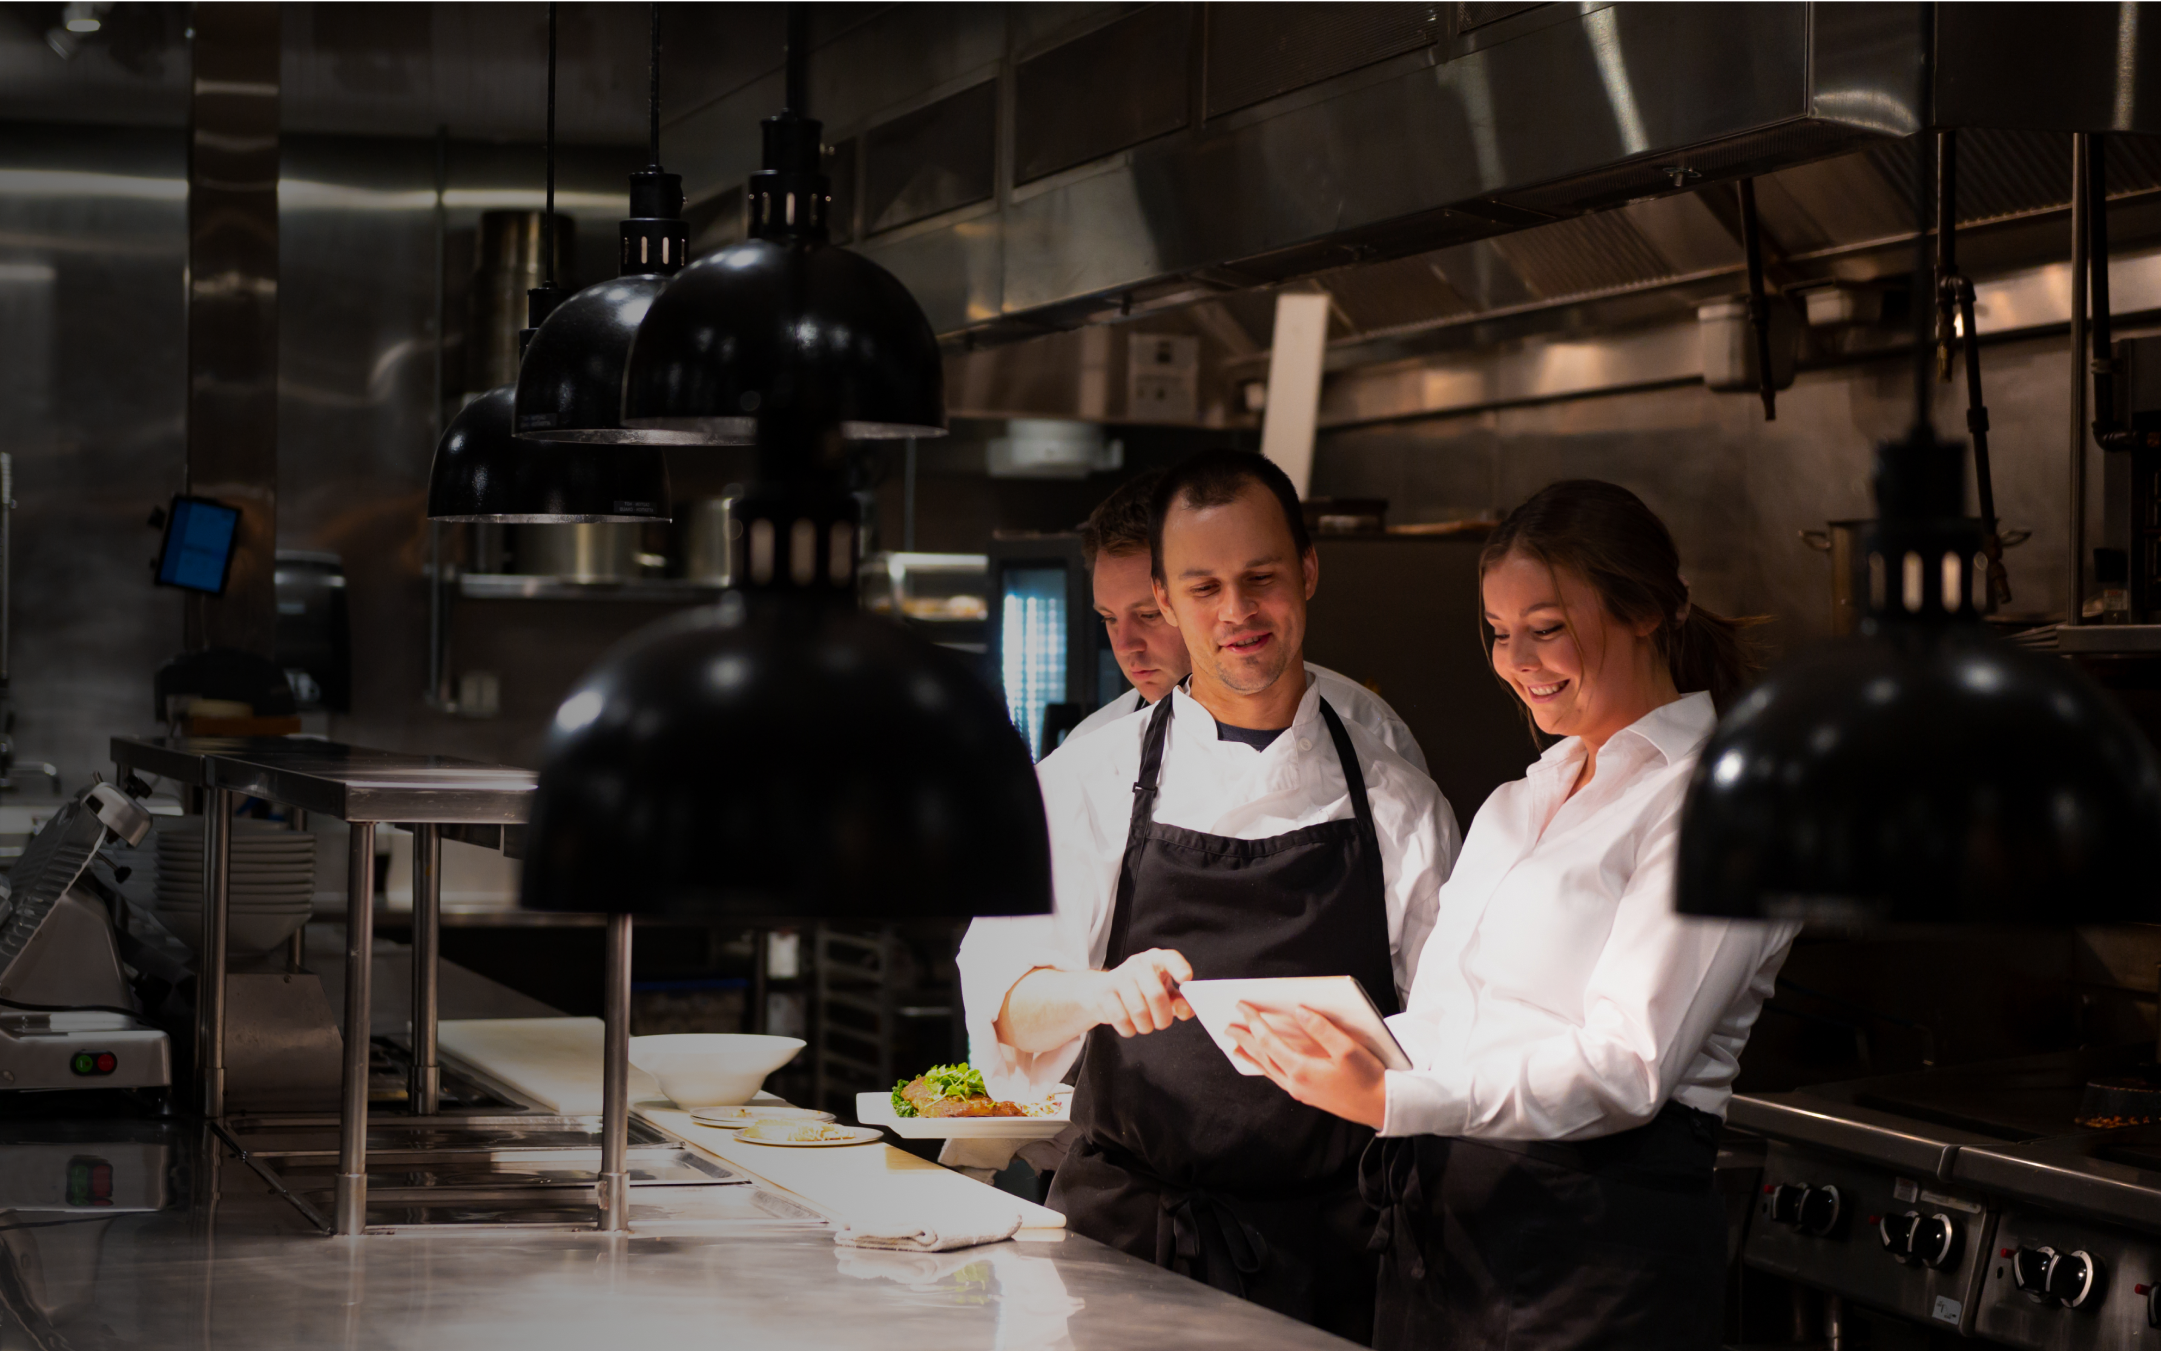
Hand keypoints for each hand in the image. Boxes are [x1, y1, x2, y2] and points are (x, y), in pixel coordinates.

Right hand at [1090, 948, 1194, 1036]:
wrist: (1104, 990)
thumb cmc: (1141, 990)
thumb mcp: (1164, 991)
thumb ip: (1180, 1001)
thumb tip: (1185, 1010)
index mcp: (1156, 960)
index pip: (1169, 958)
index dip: (1179, 967)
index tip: (1186, 978)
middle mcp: (1137, 965)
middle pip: (1156, 995)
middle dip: (1163, 1018)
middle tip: (1162, 1023)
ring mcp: (1118, 977)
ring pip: (1139, 1011)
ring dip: (1146, 1026)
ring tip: (1145, 1024)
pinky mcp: (1104, 993)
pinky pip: (1121, 1019)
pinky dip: (1129, 1029)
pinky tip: (1130, 1025)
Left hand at [1226, 1004, 1387, 1128]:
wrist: (1380, 1107)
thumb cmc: (1367, 1077)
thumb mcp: (1348, 1049)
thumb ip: (1321, 1029)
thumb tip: (1299, 1011)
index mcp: (1301, 1069)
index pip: (1269, 1041)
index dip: (1254, 1022)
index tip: (1242, 1006)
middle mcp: (1295, 1082)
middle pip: (1262, 1057)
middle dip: (1245, 1039)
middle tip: (1228, 1025)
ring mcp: (1300, 1091)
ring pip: (1267, 1070)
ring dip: (1251, 1055)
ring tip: (1236, 1045)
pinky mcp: (1307, 1095)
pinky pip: (1277, 1078)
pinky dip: (1265, 1067)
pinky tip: (1264, 1064)